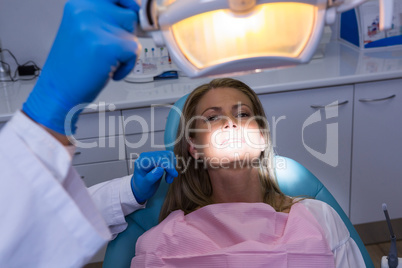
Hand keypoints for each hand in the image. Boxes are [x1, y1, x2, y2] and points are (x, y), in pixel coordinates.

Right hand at [22, 0, 140, 134]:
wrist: (58, 92)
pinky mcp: (107, 46)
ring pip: (133, 34)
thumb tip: (134, 12)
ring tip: (106, 61)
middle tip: (109, 50)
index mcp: (79, 4)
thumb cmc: (72, 66)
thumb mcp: (84, 31)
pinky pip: (134, 51)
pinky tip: (109, 71)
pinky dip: (127, 66)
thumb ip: (104, 18)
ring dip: (126, 51)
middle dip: (125, 34)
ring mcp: (95, 27)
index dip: (128, 5)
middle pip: (129, 14)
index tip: (132, 12)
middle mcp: (85, 10)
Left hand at [131, 151, 177, 203]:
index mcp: (142, 161)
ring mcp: (153, 157)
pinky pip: (169, 158)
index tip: (174, 174)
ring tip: (168, 178)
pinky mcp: (158, 159)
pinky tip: (168, 175)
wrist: (141, 189)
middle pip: (165, 155)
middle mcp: (147, 156)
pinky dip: (171, 166)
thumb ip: (151, 177)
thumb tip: (160, 169)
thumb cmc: (141, 188)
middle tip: (169, 180)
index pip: (158, 159)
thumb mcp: (145, 185)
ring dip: (171, 167)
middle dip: (170, 167)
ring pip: (168, 156)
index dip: (168, 165)